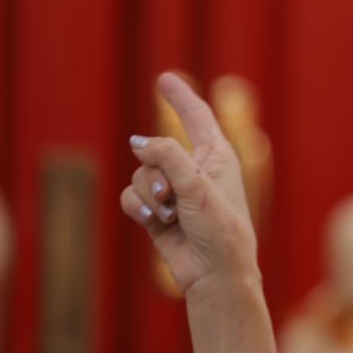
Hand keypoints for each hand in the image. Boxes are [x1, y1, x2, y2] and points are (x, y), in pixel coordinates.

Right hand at [120, 72, 257, 297]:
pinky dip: (140, 207)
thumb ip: (168, 157)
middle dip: (155, 170)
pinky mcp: (157, 212)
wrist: (214, 274)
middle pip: (155, 149)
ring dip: (150, 193)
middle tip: (171, 193)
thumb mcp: (197, 186)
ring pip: (140, 174)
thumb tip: (139, 142)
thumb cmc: (220, 229)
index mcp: (218, 156)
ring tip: (170, 214)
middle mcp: (195, 169)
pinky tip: (156, 222)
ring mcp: (174, 191)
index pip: (197, 116)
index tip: (164, 78)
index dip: (180, 97)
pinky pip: (132, 196)